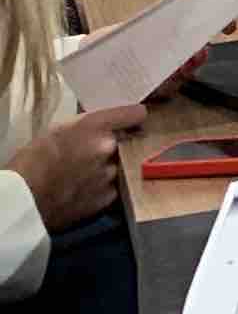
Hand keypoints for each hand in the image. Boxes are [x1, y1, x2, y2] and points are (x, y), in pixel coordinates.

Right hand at [8, 107, 143, 230]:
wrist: (25, 199)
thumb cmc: (33, 161)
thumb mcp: (58, 130)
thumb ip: (86, 125)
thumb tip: (101, 124)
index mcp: (96, 126)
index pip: (135, 114)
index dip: (135, 117)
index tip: (134, 120)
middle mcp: (109, 148)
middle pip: (128, 142)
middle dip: (117, 146)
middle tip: (96, 153)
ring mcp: (111, 175)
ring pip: (120, 167)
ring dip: (108, 169)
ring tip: (85, 175)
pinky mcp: (108, 198)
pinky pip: (114, 188)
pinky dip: (104, 189)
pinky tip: (85, 190)